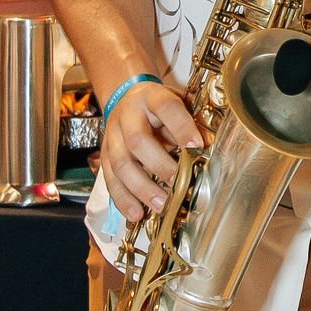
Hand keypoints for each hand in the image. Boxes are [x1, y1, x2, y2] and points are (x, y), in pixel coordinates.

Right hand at [101, 79, 204, 226]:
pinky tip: (136, 213)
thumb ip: (189, 122)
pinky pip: (110, 179)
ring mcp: (112, 135)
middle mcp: (128, 115)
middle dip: (160, 166)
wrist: (126, 99)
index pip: (166, 108)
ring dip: (141, 188)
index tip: (198, 145)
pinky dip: (123, 199)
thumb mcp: (176, 104)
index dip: (182, 127)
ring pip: (120, 163)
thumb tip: (205, 148)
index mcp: (151, 98)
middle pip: (137, 140)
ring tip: (160, 205)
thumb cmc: (158, 107)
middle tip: (179, 184)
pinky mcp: (104, 155)